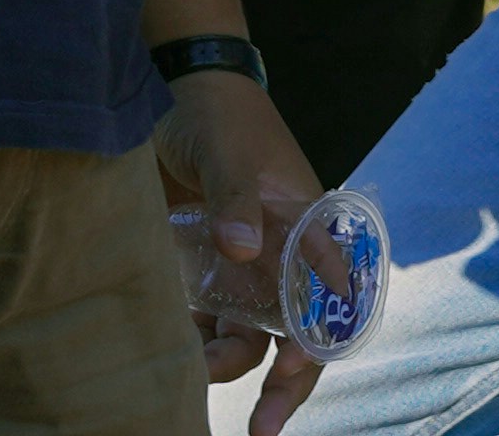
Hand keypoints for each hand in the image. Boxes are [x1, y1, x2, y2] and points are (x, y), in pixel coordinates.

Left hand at [153, 65, 326, 405]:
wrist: (176, 96)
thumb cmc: (220, 117)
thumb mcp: (229, 148)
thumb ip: (234, 195)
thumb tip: (240, 248)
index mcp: (307, 230)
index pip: (328, 297)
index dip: (317, 339)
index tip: (290, 366)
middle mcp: (283, 260)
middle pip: (297, 335)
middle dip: (284, 387)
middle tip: (262, 430)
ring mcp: (245, 271)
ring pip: (250, 341)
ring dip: (228, 369)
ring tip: (190, 380)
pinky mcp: (208, 277)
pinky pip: (210, 328)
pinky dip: (196, 350)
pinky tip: (171, 364)